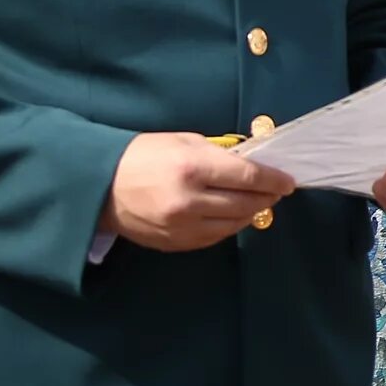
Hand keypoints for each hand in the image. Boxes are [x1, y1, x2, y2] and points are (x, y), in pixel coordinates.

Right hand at [102, 135, 295, 251]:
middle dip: (267, 196)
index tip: (289, 180)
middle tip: (277, 191)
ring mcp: (182, 226)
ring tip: (258, 202)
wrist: (97, 186)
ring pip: (234, 223)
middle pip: (246, 203)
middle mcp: (190, 200)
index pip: (248, 176)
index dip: (274, 179)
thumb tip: (249, 162)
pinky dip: (230, 226)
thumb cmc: (141, 155)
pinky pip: (215, 237)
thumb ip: (217, 154)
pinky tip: (234, 216)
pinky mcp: (175, 243)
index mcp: (192, 168)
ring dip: (251, 212)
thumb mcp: (182, 142)